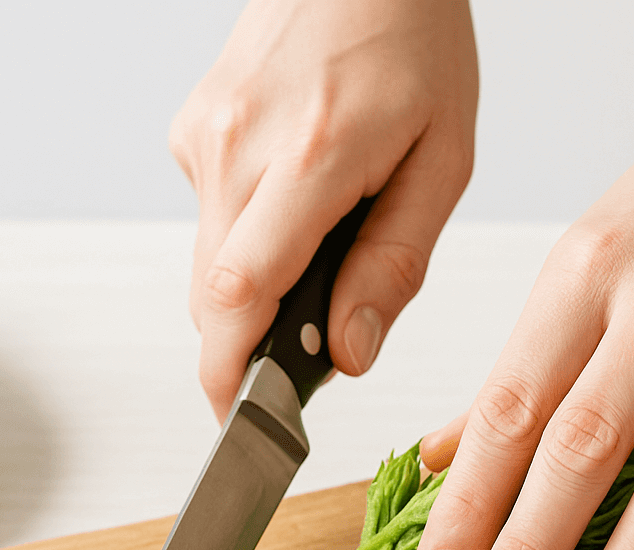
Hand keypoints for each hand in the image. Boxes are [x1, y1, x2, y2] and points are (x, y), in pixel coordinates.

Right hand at [170, 0, 477, 420]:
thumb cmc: (411, 44)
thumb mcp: (442, 159)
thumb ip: (395, 263)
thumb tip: (349, 351)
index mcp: (312, 154)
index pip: (239, 291)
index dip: (228, 372)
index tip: (239, 421)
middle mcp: (239, 144)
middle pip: (214, 294)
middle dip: (251, 343)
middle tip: (307, 345)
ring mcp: (205, 136)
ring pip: (210, 263)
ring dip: (257, 283)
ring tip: (321, 237)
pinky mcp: (191, 132)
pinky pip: (210, 219)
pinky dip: (249, 233)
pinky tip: (294, 191)